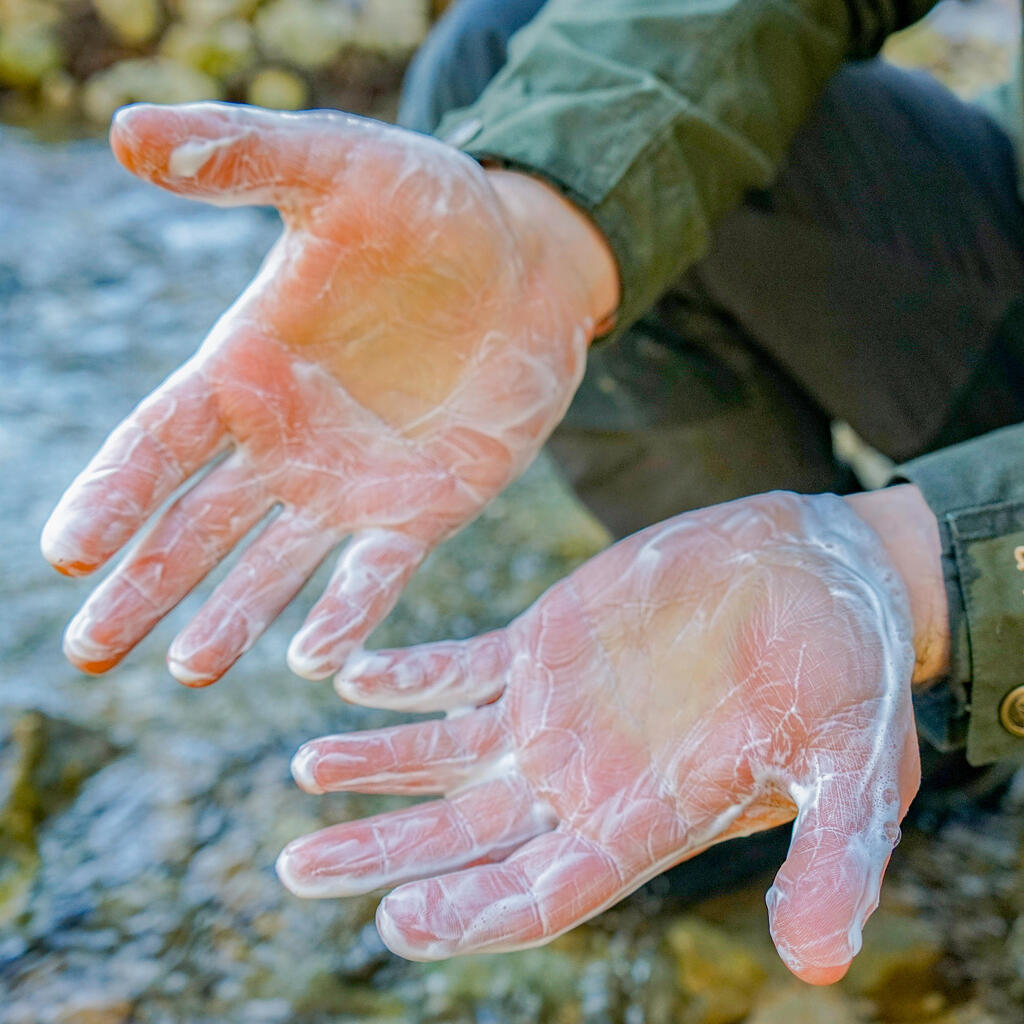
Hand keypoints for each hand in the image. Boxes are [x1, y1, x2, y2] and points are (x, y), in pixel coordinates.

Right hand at [40, 102, 616, 685]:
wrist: (528, 262)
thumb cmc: (431, 209)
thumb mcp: (338, 167)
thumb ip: (242, 157)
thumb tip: (124, 131)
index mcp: (247, 368)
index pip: (157, 442)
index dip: (112, 494)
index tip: (66, 551)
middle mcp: (286, 441)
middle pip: (194, 526)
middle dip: (142, 585)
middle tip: (88, 651)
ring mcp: (352, 483)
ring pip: (271, 566)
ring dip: (228, 618)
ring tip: (186, 668)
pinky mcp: (422, 508)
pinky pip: (376, 573)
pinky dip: (345, 615)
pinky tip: (315, 660)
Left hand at [276, 491, 922, 984]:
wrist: (822, 576)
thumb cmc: (850, 674)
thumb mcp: (856, 766)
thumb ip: (833, 858)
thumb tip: (823, 966)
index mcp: (643, 820)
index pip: (541, 891)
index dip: (472, 913)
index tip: (396, 922)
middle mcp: (581, 778)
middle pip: (464, 835)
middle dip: (383, 855)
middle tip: (297, 868)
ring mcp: (551, 711)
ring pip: (442, 753)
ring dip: (373, 765)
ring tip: (304, 772)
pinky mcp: (542, 643)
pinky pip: (458, 668)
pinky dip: (406, 676)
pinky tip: (350, 674)